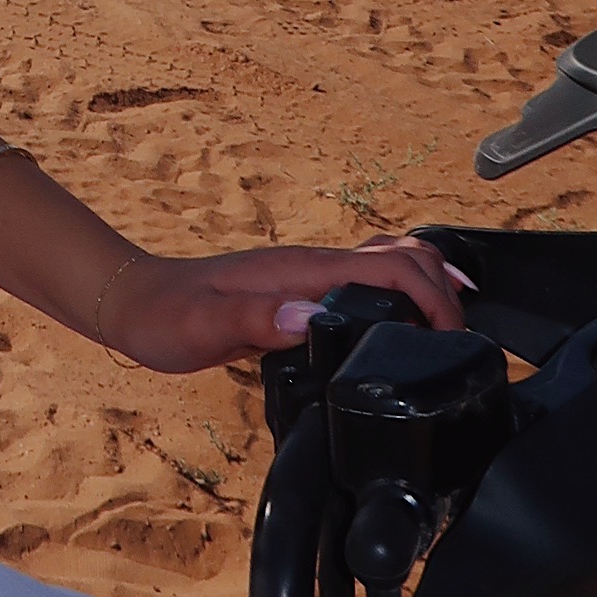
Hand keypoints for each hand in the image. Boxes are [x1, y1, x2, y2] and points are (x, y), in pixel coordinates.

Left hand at [103, 231, 466, 371]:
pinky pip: (367, 284)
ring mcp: (307, 278)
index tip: (451, 337)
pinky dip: (403, 296)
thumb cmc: (163, 318)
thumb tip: (311, 319)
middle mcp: (310, 267)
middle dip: (444, 289)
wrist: (131, 303)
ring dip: (429, 287)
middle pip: (402, 256)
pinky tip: (408, 326)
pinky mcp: (301, 295)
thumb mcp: (203, 327)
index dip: (432, 294)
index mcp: (300, 271)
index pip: (388, 266)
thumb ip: (254, 321)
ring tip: (456, 330)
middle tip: (465, 339)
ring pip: (389, 264)